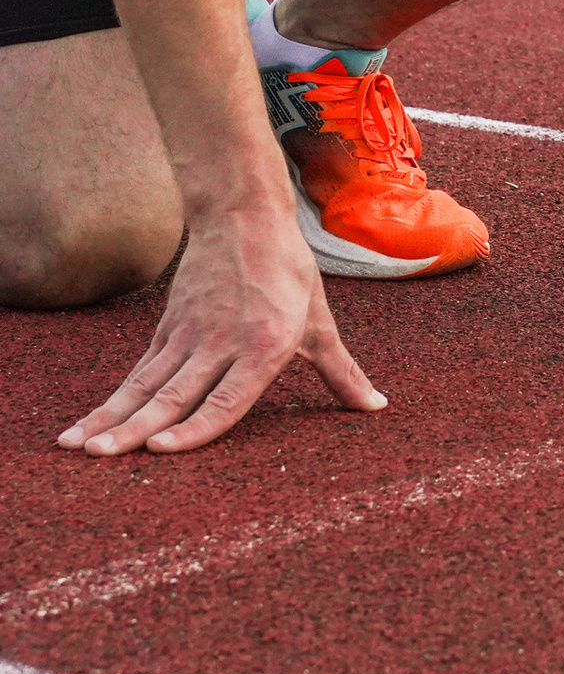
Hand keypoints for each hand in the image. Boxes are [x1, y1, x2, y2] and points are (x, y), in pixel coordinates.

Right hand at [57, 202, 384, 456]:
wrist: (246, 216)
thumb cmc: (290, 272)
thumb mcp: (321, 323)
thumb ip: (342, 371)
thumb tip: (376, 406)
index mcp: (266, 345)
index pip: (227, 398)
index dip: (194, 427)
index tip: (160, 451)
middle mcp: (223, 343)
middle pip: (174, 395)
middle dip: (135, 430)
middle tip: (101, 457)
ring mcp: (189, 336)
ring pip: (145, 386)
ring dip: (109, 420)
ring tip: (77, 449)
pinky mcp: (167, 329)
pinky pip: (137, 374)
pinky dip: (109, 403)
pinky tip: (82, 429)